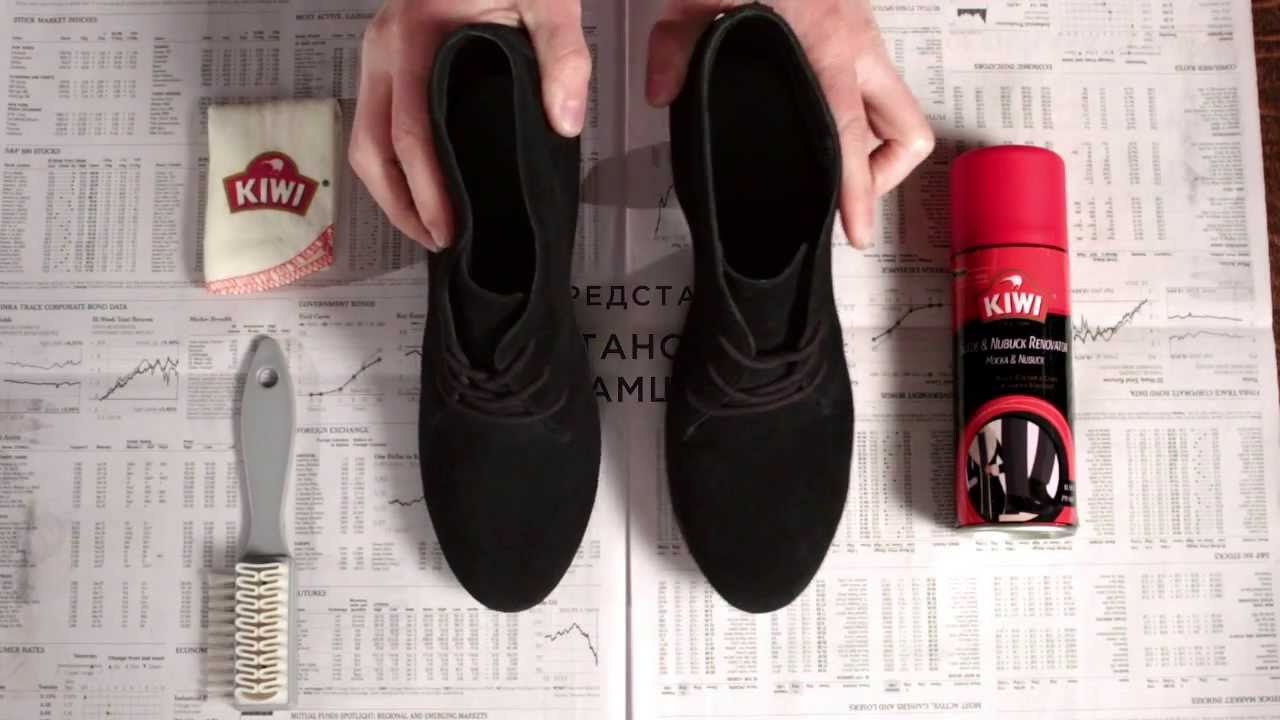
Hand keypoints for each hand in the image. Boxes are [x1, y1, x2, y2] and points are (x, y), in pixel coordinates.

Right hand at [350, 0, 591, 249]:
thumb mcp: (546, 0)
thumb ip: (562, 57)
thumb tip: (563, 121)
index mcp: (415, 36)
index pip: (409, 132)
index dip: (425, 191)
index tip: (448, 229)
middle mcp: (384, 46)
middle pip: (369, 145)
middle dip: (398, 205)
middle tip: (437, 242)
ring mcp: (378, 52)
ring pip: (364, 136)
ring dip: (389, 188)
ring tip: (428, 225)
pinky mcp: (387, 57)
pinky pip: (375, 119)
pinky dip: (391, 161)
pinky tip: (421, 183)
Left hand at [646, 0, 933, 248]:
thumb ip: (675, 45)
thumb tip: (661, 94)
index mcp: (829, 44)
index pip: (854, 134)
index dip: (860, 189)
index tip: (856, 228)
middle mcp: (861, 43)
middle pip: (906, 131)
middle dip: (884, 175)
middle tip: (847, 198)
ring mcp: (865, 35)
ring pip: (898, 108)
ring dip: (877, 143)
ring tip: (833, 165)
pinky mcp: (857, 28)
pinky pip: (877, 85)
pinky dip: (862, 110)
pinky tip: (820, 117)